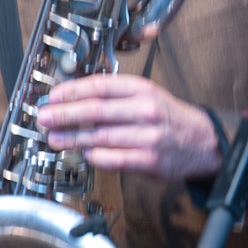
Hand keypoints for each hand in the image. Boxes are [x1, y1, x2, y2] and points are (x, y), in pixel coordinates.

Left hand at [37, 74, 221, 178]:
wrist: (202, 142)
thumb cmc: (168, 119)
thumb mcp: (147, 96)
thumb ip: (115, 96)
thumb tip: (74, 99)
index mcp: (142, 90)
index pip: (100, 86)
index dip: (72, 91)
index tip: (53, 97)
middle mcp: (145, 110)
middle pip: (96, 111)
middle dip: (64, 115)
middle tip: (45, 118)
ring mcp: (148, 136)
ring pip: (100, 136)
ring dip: (72, 138)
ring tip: (54, 138)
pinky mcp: (149, 160)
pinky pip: (113, 159)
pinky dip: (94, 157)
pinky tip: (83, 154)